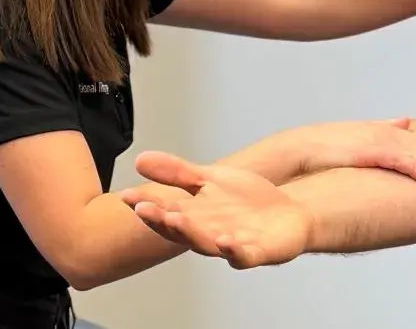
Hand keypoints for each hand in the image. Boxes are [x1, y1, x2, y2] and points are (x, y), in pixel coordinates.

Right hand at [120, 152, 311, 268]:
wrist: (289, 216)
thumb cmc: (247, 203)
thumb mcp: (211, 179)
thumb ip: (178, 173)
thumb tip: (140, 159)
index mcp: (195, 216)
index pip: (165, 210)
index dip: (147, 204)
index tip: (127, 195)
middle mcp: (208, 233)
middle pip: (180, 230)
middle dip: (161, 220)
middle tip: (144, 209)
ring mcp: (232, 245)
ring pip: (206, 244)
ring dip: (189, 233)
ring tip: (174, 218)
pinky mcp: (257, 253)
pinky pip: (243, 256)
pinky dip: (234, 250)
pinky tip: (226, 240)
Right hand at [287, 117, 415, 182]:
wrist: (304, 147)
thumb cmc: (331, 144)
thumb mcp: (364, 133)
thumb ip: (386, 126)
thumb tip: (407, 120)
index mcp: (387, 133)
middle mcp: (386, 135)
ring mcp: (377, 143)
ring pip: (414, 154)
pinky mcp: (367, 153)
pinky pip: (394, 162)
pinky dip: (411, 168)